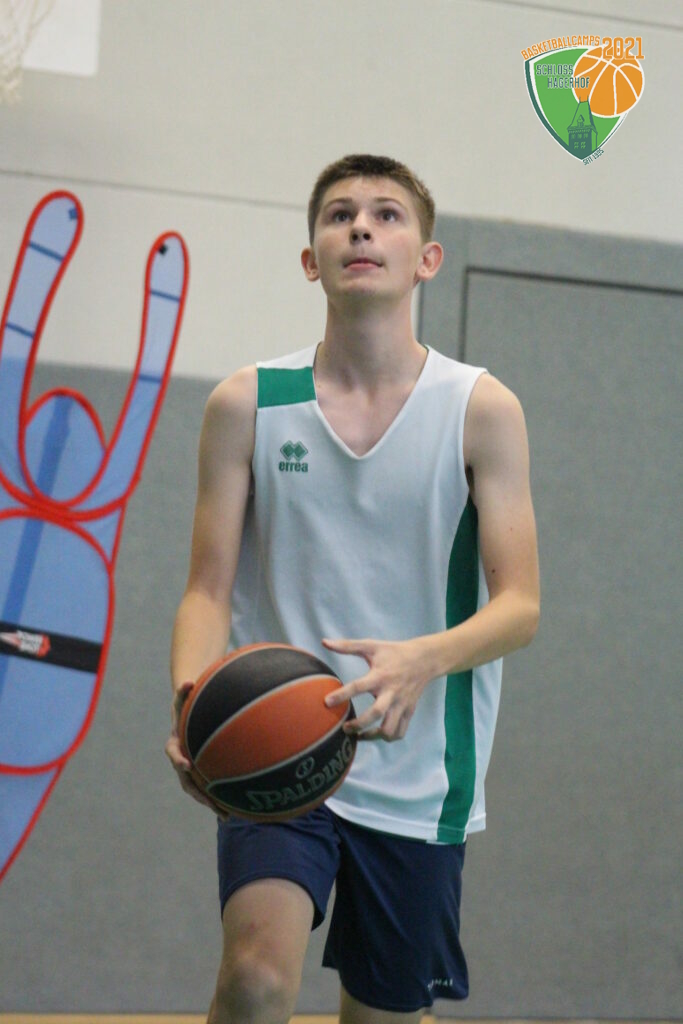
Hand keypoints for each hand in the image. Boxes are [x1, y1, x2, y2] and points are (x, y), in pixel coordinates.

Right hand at [164, 681, 229, 818]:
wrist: (189, 715)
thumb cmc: (187, 704)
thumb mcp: (183, 696)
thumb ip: (184, 690)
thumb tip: (188, 681)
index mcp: (175, 743)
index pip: (173, 753)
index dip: (178, 759)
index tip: (187, 764)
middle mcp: (181, 760)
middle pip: (186, 779)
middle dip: (197, 791)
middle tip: (208, 800)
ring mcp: (190, 769)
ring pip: (197, 790)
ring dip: (210, 802)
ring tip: (225, 814)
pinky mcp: (201, 773)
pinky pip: (208, 789)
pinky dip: (218, 801)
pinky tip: (233, 812)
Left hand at [322, 636, 433, 740]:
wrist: (425, 659)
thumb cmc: (395, 652)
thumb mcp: (372, 646)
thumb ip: (348, 646)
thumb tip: (324, 642)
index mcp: (380, 676)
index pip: (359, 686)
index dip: (342, 695)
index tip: (326, 702)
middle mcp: (391, 692)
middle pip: (376, 713)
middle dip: (359, 724)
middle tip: (345, 728)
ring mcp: (402, 704)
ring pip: (390, 728)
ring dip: (374, 736)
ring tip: (360, 735)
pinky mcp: (409, 711)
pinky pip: (400, 731)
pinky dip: (389, 737)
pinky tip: (377, 734)